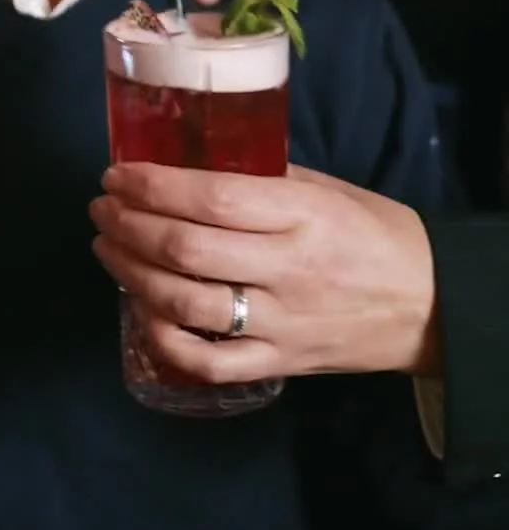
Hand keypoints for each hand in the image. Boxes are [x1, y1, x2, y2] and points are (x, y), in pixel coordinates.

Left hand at [89, 162, 437, 383]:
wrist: (427, 305)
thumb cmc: (371, 233)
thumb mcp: (324, 188)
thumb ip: (262, 178)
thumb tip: (189, 163)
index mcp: (302, 215)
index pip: (212, 199)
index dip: (153, 185)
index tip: (119, 174)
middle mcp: (287, 270)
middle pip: (187, 249)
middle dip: (129, 224)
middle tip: (102, 207)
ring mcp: (280, 324)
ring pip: (186, 304)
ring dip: (132, 272)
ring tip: (108, 246)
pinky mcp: (278, 366)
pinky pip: (208, 362)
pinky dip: (163, 337)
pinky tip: (140, 308)